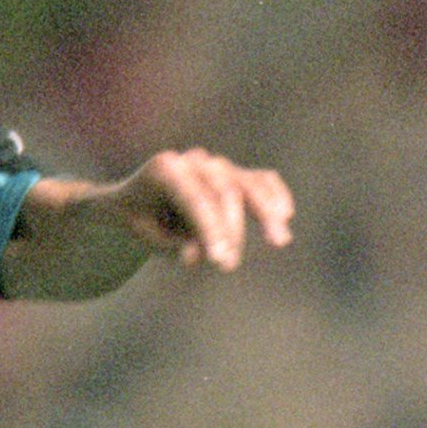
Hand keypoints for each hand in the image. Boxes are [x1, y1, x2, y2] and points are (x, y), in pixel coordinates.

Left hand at [90, 147, 295, 269]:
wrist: (140, 202)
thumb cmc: (142, 221)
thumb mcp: (144, 237)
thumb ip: (169, 246)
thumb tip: (196, 254)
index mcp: (163, 169)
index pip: (194, 197)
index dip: (209, 228)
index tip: (220, 260)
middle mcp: (192, 161)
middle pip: (222, 190)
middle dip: (230, 229)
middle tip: (227, 266)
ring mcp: (216, 166)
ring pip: (246, 182)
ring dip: (265, 211)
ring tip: (280, 241)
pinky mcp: (235, 175)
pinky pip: (261, 179)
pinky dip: (274, 194)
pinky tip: (286, 215)